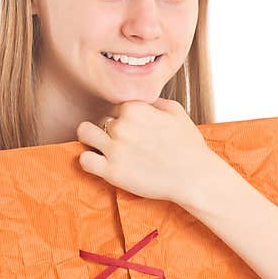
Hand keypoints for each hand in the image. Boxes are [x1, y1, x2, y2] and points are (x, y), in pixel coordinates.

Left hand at [76, 98, 222, 206]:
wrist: (194, 177)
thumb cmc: (188, 146)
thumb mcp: (176, 111)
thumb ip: (153, 102)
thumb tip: (141, 101)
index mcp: (135, 107)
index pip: (114, 107)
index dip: (121, 118)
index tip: (131, 130)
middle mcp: (121, 125)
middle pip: (100, 119)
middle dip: (108, 129)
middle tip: (121, 142)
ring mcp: (114, 148)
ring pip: (84, 133)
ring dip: (90, 138)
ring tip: (101, 148)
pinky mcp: (111, 171)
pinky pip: (84, 160)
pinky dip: (88, 160)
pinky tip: (100, 163)